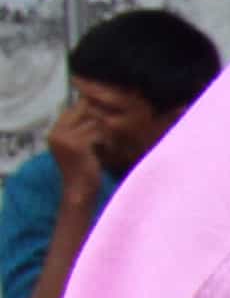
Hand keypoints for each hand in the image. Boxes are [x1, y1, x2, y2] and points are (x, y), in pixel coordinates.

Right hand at [41, 96, 105, 210]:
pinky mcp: (77, 145)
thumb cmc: (83, 169)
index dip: (90, 112)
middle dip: (100, 120)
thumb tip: (93, 107)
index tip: (103, 125)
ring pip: (93, 122)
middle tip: (108, 135)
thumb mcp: (78, 146)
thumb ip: (81, 129)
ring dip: (105, 132)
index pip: (72, 109)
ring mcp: (65, 138)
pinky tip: (108, 150)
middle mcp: (56, 133)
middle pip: (83, 112)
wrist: (80, 191)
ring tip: (108, 145)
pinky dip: (106, 141)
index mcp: (54, 133)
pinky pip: (98, 133)